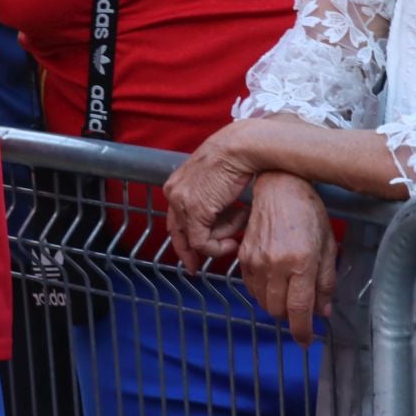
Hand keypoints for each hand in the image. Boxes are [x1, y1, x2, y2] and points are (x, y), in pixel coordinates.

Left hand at [163, 122, 258, 271]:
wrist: (242, 147)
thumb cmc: (236, 159)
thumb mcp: (215, 182)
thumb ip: (209, 201)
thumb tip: (216, 222)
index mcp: (177, 183)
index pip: (174, 219)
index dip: (182, 239)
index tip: (191, 254)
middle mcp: (174, 192)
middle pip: (177, 232)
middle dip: (188, 252)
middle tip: (196, 267)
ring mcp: (182, 202)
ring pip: (195, 239)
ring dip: (222, 238)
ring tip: (241, 219)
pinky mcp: (196, 211)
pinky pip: (203, 243)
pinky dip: (219, 248)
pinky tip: (234, 242)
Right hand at [237, 172, 337, 344]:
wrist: (278, 187)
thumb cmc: (307, 211)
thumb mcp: (327, 245)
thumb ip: (326, 281)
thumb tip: (323, 310)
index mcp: (301, 261)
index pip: (299, 309)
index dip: (302, 331)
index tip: (305, 340)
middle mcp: (276, 264)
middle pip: (278, 310)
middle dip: (291, 317)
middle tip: (301, 310)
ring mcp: (257, 260)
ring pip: (263, 301)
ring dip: (276, 304)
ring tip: (288, 292)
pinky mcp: (244, 255)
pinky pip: (250, 287)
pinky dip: (262, 291)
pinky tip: (274, 281)